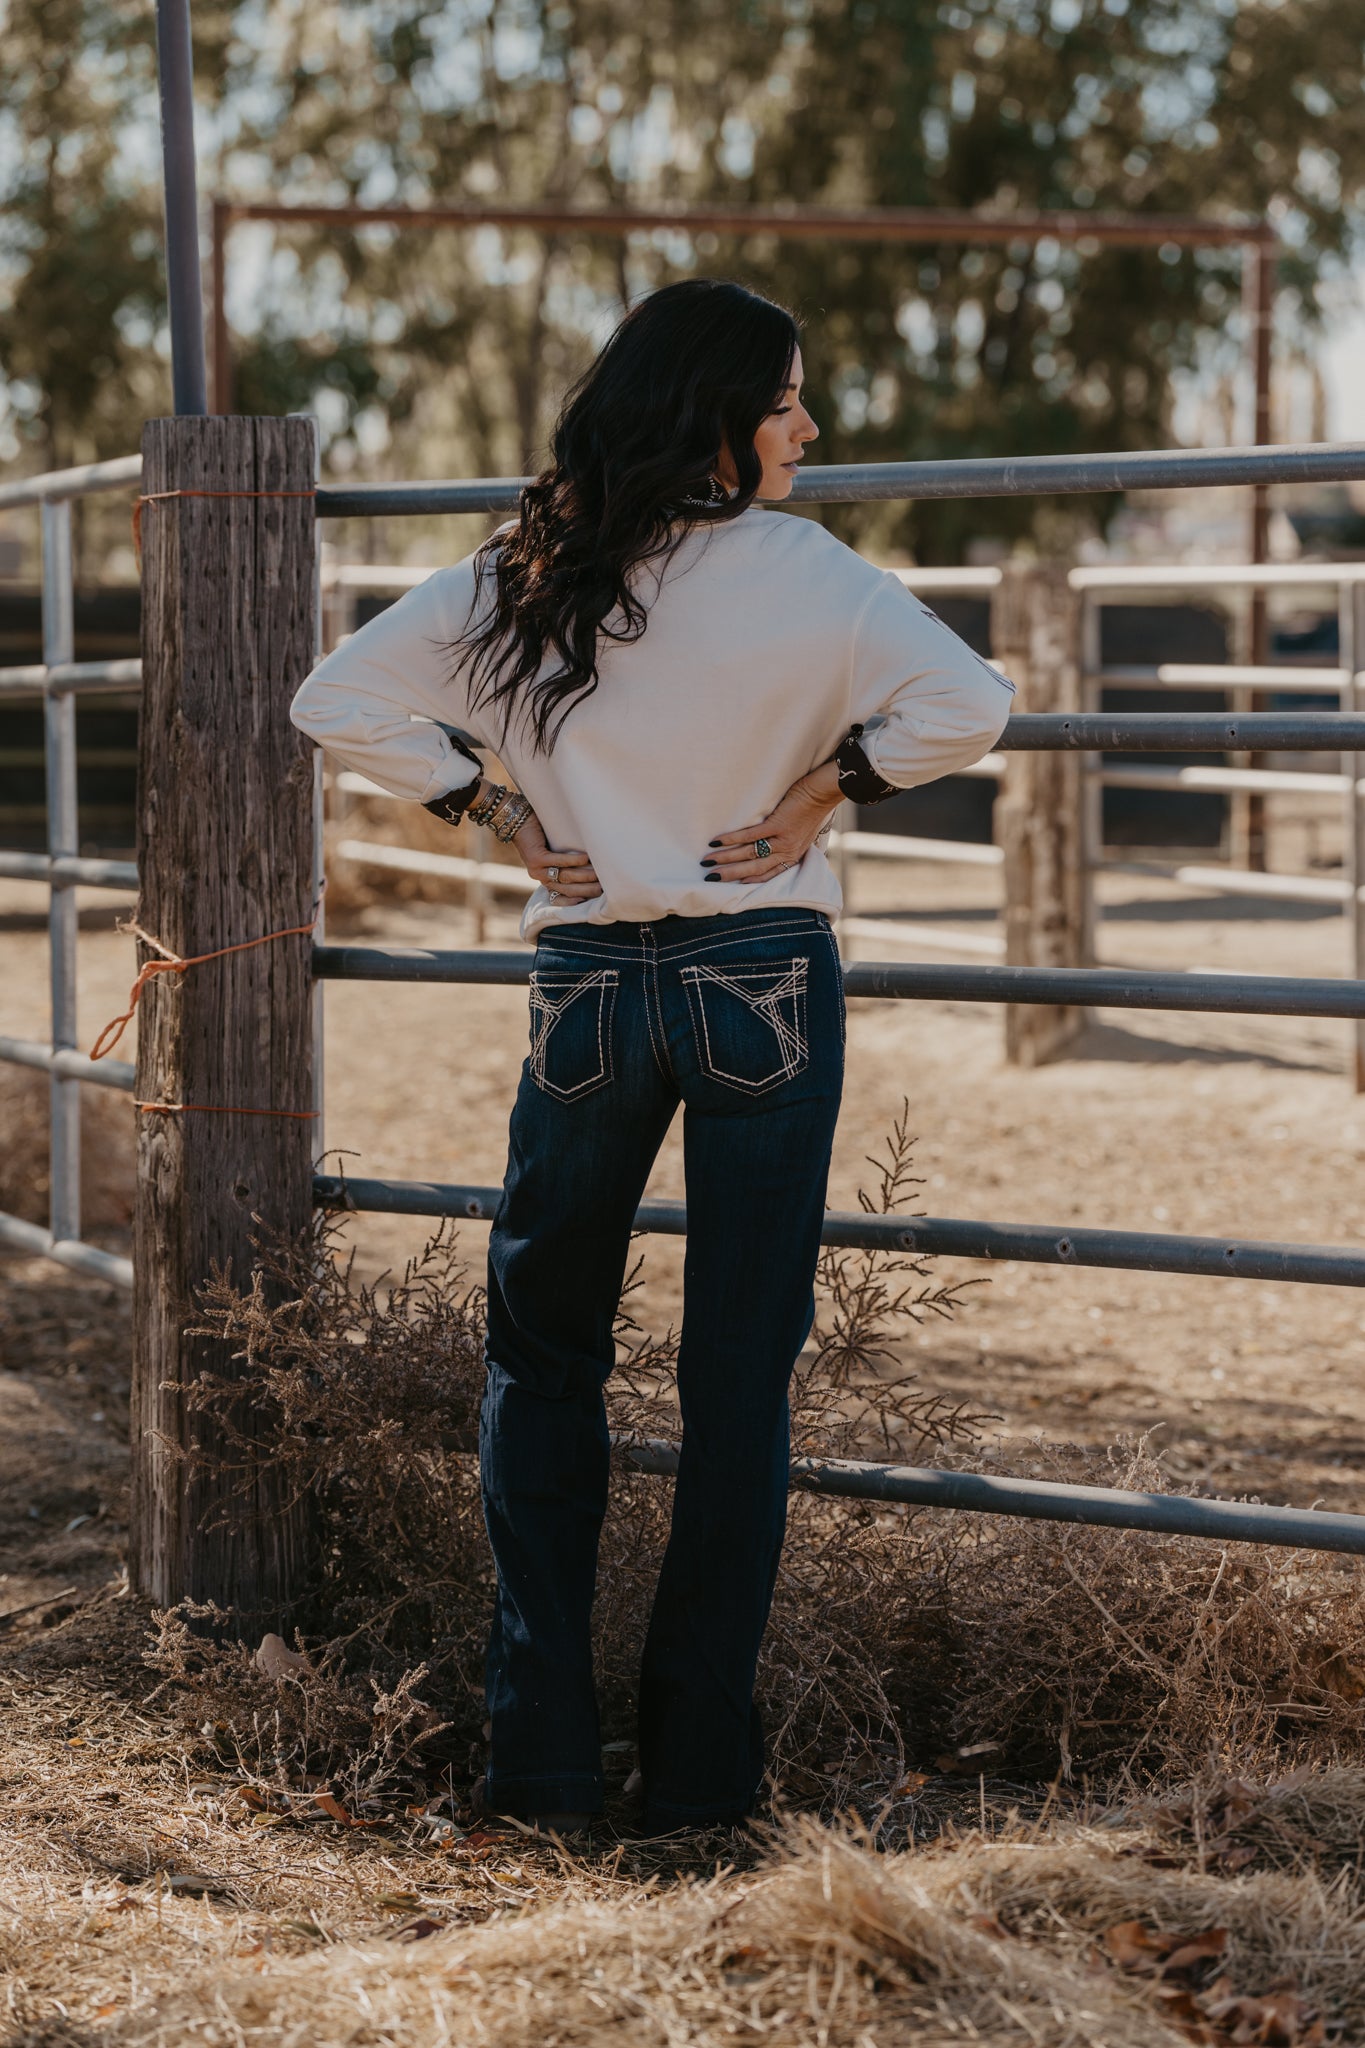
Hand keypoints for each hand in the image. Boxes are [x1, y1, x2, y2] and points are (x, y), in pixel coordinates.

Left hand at [511, 810, 600, 902]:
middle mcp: (542, 878)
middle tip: (605, 887)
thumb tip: (597, 865)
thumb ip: (570, 862)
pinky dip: (573, 860)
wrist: (518, 821)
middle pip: (568, 889)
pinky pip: (558, 862)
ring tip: (599, 872)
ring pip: (565, 877)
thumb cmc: (543, 834)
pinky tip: (586, 857)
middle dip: (588, 889)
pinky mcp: (536, 858)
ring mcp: (537, 869)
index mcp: (547, 880)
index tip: (600, 896)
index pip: (566, 895)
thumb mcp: (557, 852)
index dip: (583, 897)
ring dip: (584, 875)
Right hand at [701, 760, 840, 882]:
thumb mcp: (802, 833)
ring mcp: (782, 839)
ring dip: (726, 858)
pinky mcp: (778, 824)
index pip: (767, 874)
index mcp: (792, 855)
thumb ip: (788, 844)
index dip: (747, 880)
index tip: (730, 885)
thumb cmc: (813, 809)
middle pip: (754, 868)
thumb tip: (771, 847)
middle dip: (730, 874)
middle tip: (711, 878)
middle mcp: (787, 851)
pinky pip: (750, 836)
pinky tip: (718, 842)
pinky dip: (732, 840)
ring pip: (749, 854)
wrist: (823, 792)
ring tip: (708, 861)